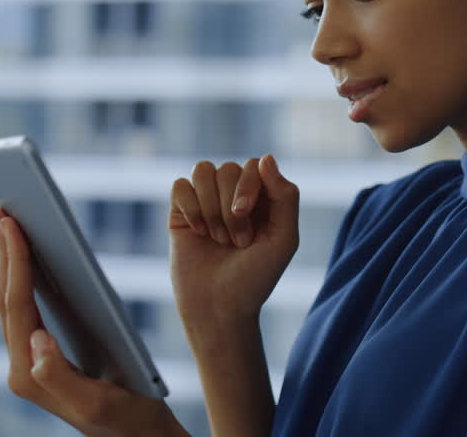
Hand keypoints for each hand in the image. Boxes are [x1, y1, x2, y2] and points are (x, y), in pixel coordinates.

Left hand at [0, 208, 187, 436]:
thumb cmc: (128, 423)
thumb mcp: (97, 403)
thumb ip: (59, 376)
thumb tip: (35, 339)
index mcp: (30, 374)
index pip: (18, 306)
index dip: (15, 260)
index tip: (12, 223)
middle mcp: (23, 368)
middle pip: (8, 299)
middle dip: (4, 251)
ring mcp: (31, 363)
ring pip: (14, 302)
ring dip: (9, 260)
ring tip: (3, 224)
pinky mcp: (45, 357)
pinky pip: (28, 309)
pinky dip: (25, 276)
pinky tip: (28, 258)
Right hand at [169, 154, 300, 324]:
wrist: (219, 308)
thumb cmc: (255, 277)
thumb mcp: (284, 239)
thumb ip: (285, 196)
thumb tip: (265, 158)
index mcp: (262, 198)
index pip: (255, 164)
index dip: (249, 185)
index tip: (245, 214)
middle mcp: (234, 195)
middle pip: (228, 168)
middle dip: (230, 206)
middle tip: (237, 241)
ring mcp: (206, 201)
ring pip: (203, 171)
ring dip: (211, 207)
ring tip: (218, 238)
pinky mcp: (181, 212)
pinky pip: (181, 185)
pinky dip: (191, 207)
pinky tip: (198, 232)